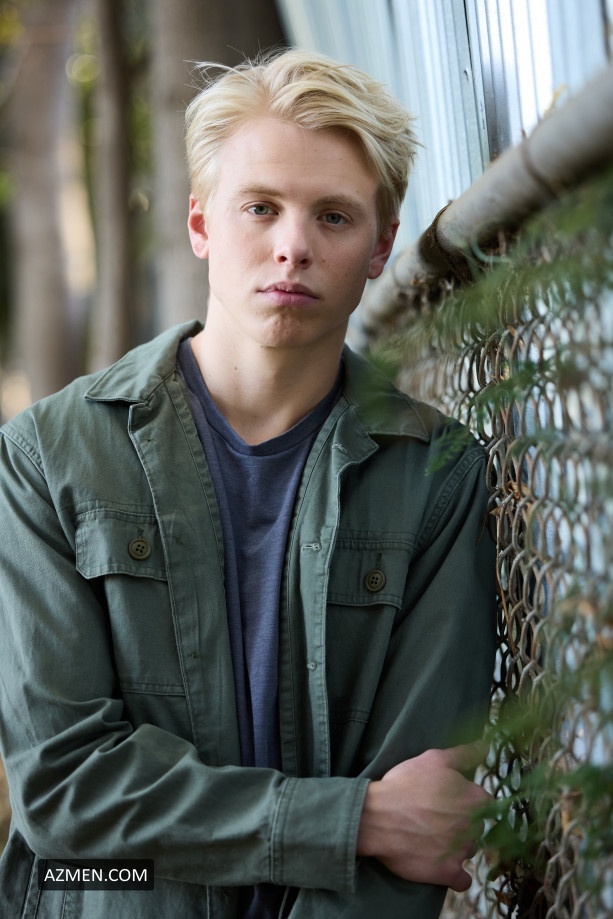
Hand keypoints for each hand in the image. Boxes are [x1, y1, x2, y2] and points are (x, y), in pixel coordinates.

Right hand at [356, 743, 488, 890]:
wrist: (376, 817)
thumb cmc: (404, 784)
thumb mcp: (433, 760)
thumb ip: (463, 754)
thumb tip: (485, 746)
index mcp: (474, 799)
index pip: (485, 803)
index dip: (467, 801)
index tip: (450, 801)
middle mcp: (473, 826)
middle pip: (477, 827)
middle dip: (462, 823)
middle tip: (437, 818)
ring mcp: (461, 851)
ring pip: (469, 851)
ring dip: (457, 847)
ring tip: (434, 839)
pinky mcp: (447, 873)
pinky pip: (462, 880)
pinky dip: (456, 876)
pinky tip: (443, 865)